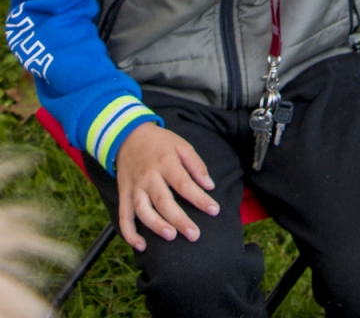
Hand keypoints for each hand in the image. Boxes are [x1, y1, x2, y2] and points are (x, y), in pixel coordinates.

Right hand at [115, 122, 218, 251]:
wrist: (128, 136)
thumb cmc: (160, 143)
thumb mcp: (181, 145)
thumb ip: (196, 164)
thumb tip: (210, 185)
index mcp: (165, 162)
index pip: (184, 184)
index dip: (199, 199)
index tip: (214, 211)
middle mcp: (148, 176)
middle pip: (163, 201)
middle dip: (179, 220)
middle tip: (194, 235)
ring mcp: (133, 187)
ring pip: (143, 210)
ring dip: (156, 226)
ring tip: (171, 236)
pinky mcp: (123, 194)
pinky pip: (123, 217)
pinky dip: (129, 234)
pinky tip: (141, 246)